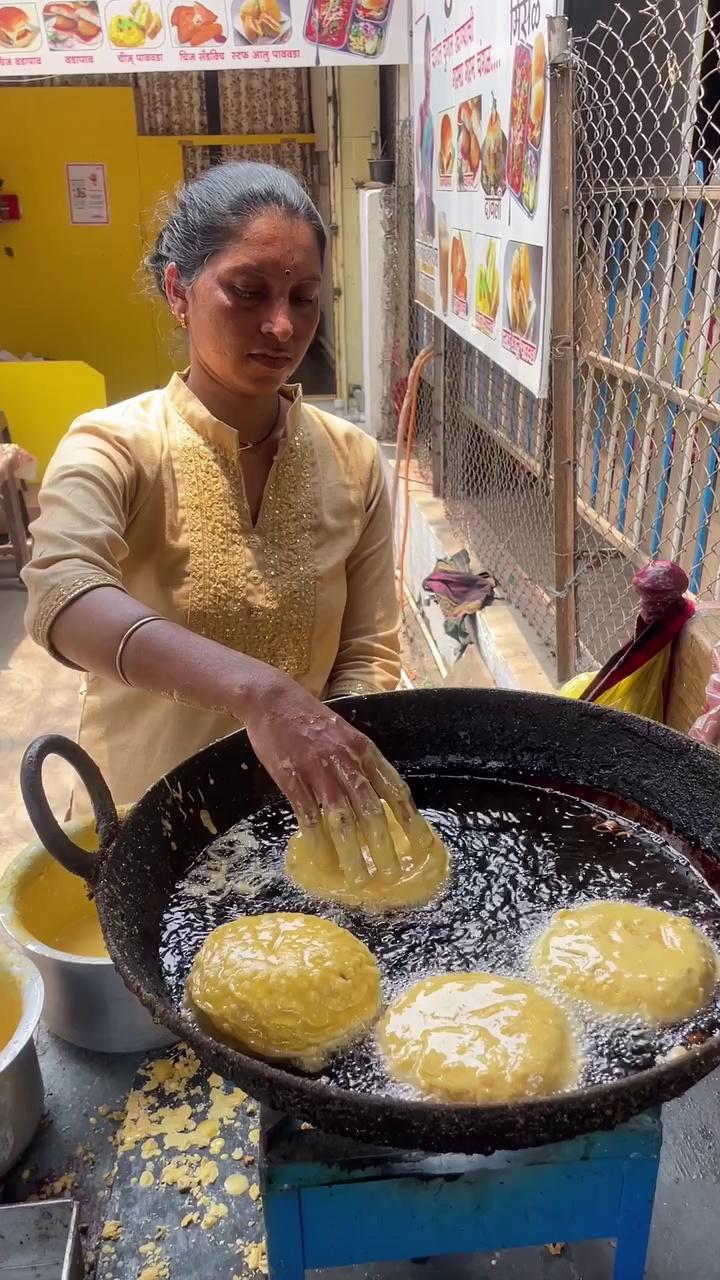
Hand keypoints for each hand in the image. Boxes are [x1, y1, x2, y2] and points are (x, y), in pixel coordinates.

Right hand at [243, 677, 433, 886]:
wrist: (273, 700)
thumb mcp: (345, 734)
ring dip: (353, 851)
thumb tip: (379, 797)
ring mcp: (318, 771)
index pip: (394, 789)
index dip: (410, 819)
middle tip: (392, 873)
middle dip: (383, 845)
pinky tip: (323, 860)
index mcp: (363, 750)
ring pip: (342, 818)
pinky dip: (317, 841)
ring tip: (359, 878)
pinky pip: (308, 816)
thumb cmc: (310, 719)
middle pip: (371, 809)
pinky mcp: (292, 779)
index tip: (421, 843)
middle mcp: (346, 761)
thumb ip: (361, 763)